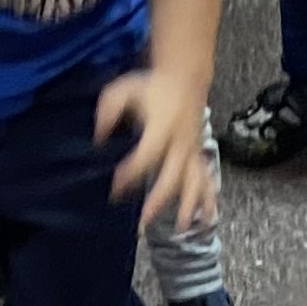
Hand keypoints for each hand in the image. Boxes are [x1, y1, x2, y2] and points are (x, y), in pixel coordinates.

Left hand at [95, 70, 212, 230]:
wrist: (185, 76)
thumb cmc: (150, 86)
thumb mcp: (123, 90)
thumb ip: (108, 111)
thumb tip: (97, 138)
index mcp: (163, 126)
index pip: (147, 155)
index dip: (131, 172)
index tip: (115, 188)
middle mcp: (181, 142)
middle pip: (172, 176)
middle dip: (158, 201)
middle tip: (142, 222)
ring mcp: (193, 150)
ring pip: (194, 182)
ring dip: (189, 206)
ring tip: (182, 229)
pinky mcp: (198, 154)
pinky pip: (207, 180)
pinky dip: (209, 201)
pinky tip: (206, 220)